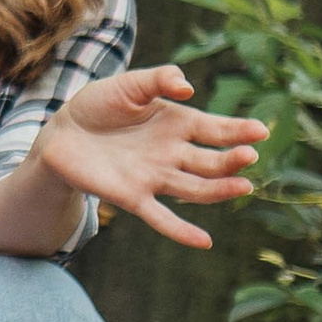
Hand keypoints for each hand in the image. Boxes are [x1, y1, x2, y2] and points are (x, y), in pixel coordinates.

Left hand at [33, 64, 264, 250]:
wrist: (62, 132)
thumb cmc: (99, 105)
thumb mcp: (128, 84)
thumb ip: (158, 79)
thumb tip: (188, 87)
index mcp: (177, 124)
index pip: (215, 129)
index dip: (238, 130)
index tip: (260, 131)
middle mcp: (172, 153)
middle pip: (210, 161)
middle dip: (231, 159)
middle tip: (249, 155)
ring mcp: (155, 177)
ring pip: (195, 189)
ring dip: (219, 190)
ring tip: (243, 186)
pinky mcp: (133, 196)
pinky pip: (161, 217)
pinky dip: (181, 231)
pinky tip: (204, 242)